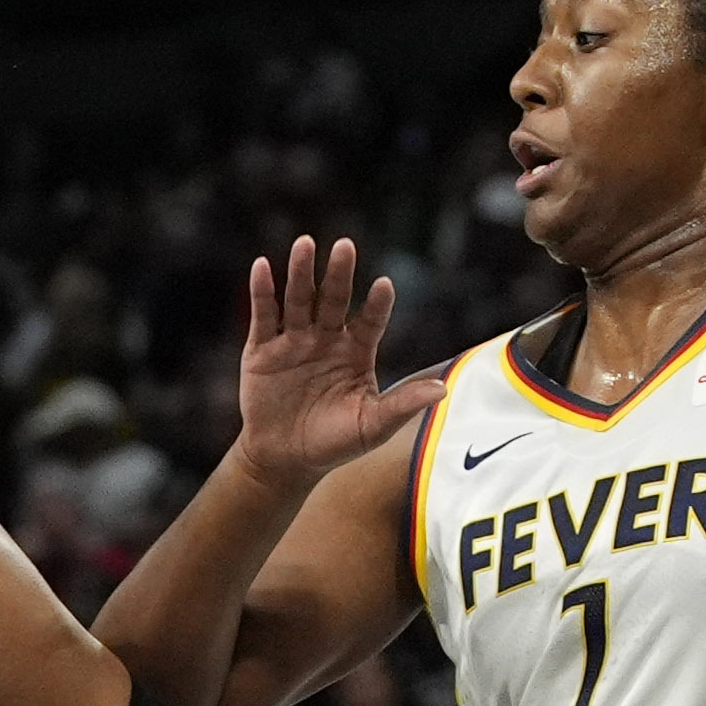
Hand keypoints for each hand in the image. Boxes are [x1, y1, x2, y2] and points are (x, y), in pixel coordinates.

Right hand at [231, 234, 445, 490]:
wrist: (285, 461)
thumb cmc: (334, 443)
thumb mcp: (372, 426)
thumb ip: (403, 404)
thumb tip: (443, 390)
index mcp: (356, 351)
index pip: (370, 321)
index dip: (377, 304)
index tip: (385, 285)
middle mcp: (327, 338)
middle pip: (334, 299)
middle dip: (339, 274)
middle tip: (345, 246)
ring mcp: (294, 340)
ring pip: (299, 299)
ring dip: (301, 272)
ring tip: (305, 244)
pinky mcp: (262, 349)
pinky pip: (264, 315)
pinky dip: (262, 291)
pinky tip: (263, 266)